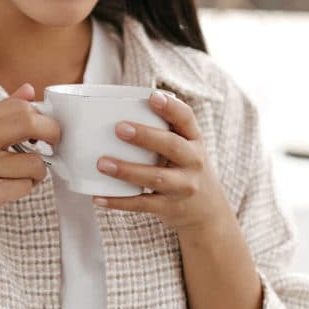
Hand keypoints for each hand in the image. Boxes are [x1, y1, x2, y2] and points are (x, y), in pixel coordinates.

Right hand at [0, 83, 60, 242]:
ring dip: (36, 173)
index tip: (45, 129)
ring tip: (21, 177)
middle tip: (52, 146)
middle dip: (51, 134)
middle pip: (30, 123)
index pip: (19, 106)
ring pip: (34, 162)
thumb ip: (3, 113)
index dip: (42, 116)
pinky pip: (25, 186)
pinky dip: (24, 190)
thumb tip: (28, 89)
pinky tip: (8, 191)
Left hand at [92, 90, 230, 233]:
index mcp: (194, 140)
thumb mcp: (186, 147)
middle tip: (119, 128)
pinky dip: (120, 201)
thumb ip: (164, 130)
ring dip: (127, 170)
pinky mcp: (171, 207)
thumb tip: (118, 110)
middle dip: (146, 136)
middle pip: (172, 146)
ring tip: (102, 163)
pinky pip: (143, 204)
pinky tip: (99, 197)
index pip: (187, 118)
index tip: (153, 96)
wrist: (208, 212)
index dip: (171, 107)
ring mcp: (183, 186)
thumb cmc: (186, 169)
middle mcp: (193, 161)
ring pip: (156, 177)